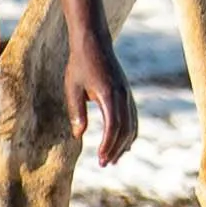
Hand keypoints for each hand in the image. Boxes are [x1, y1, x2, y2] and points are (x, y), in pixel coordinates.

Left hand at [78, 39, 138, 168]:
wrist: (94, 42)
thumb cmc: (79, 64)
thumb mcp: (72, 88)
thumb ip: (77, 111)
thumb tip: (79, 135)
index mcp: (109, 94)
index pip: (114, 126)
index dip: (108, 145)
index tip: (101, 160)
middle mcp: (123, 95)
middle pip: (125, 129)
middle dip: (116, 149)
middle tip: (104, 164)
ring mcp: (127, 94)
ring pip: (132, 125)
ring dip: (124, 144)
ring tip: (114, 159)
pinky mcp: (127, 94)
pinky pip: (133, 118)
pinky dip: (129, 133)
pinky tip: (123, 144)